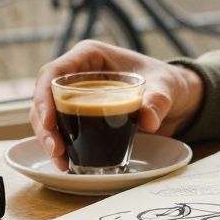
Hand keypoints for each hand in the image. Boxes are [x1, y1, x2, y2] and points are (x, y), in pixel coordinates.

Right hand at [30, 41, 204, 170]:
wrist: (176, 97)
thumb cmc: (167, 82)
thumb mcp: (166, 87)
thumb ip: (158, 101)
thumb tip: (149, 121)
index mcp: (90, 56)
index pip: (54, 72)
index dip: (43, 97)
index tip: (49, 124)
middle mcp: (78, 73)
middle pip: (45, 97)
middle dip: (45, 127)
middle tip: (56, 152)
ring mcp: (77, 93)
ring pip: (49, 115)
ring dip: (50, 140)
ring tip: (62, 163)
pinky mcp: (81, 113)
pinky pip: (63, 128)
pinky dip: (61, 145)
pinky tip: (66, 163)